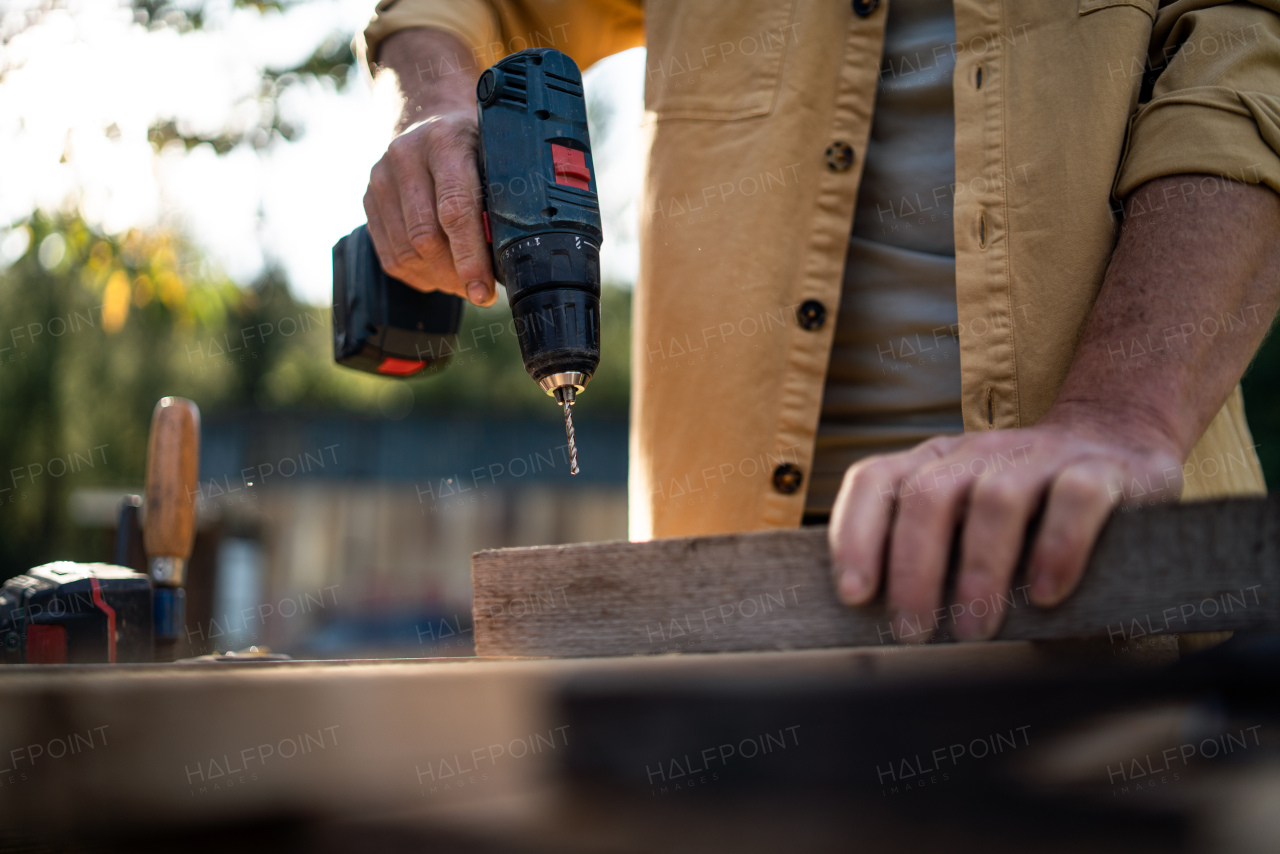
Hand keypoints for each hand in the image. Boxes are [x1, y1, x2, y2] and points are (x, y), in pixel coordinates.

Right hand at [364, 29, 495, 305]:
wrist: (428, 117)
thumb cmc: (474, 143)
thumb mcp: (498, 153)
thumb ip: (506, 194)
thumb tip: (516, 253)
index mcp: (445, 141)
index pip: (454, 209)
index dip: (470, 257)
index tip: (483, 292)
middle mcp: (405, 156)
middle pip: (425, 237)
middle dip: (455, 275)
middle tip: (480, 291)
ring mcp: (380, 179)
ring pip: (406, 253)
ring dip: (438, 279)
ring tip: (462, 282)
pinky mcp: (368, 201)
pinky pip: (390, 256)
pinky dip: (418, 274)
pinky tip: (439, 272)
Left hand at [827, 414, 1183, 642]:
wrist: (1118, 446)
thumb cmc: (1029, 509)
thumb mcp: (967, 520)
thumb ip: (933, 554)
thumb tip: (889, 626)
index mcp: (936, 462)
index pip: (875, 480)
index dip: (854, 533)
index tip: (853, 594)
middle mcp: (981, 451)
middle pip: (929, 495)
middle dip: (913, 568)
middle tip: (911, 630)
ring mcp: (1041, 454)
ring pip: (996, 499)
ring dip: (979, 570)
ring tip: (973, 628)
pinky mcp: (1101, 469)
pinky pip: (1074, 499)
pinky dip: (1057, 548)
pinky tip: (1045, 595)